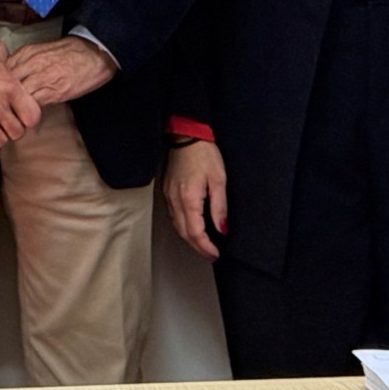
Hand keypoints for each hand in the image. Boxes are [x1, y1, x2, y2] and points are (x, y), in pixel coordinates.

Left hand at [8, 34, 116, 107]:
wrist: (93, 54)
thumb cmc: (68, 52)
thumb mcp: (41, 50)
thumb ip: (24, 61)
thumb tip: (10, 75)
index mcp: (26, 53)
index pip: (0, 69)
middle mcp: (31, 64)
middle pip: (4, 83)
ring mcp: (42, 78)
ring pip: (17, 95)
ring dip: (12, 107)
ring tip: (8, 117)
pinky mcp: (54, 92)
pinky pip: (33, 104)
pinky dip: (27, 112)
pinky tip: (24, 117)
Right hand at [162, 139, 227, 260]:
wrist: (186, 135)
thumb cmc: (203, 154)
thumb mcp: (219, 180)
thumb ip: (219, 207)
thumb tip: (222, 229)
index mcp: (189, 198)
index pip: (195, 232)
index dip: (205, 247)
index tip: (215, 254)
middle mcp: (175, 199)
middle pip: (183, 232)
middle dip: (197, 247)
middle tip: (210, 254)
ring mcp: (168, 195)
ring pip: (176, 225)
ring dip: (189, 239)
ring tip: (202, 245)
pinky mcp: (166, 190)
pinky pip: (172, 215)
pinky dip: (182, 226)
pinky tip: (190, 227)